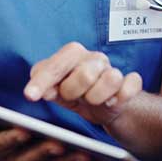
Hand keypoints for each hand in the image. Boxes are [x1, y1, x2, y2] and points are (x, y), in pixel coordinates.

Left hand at [24, 41, 143, 127]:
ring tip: (92, 100)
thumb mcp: (55, 90)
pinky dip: (122, 96)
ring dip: (97, 97)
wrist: (104, 106)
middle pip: (85, 74)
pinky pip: (131, 86)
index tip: (30, 96)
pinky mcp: (129, 83)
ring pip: (111, 79)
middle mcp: (94, 58)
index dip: (43, 80)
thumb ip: (45, 87)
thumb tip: (38, 91)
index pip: (57, 64)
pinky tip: (113, 102)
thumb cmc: (75, 93)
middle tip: (72, 97)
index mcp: (74, 54)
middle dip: (73, 92)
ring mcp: (113, 69)